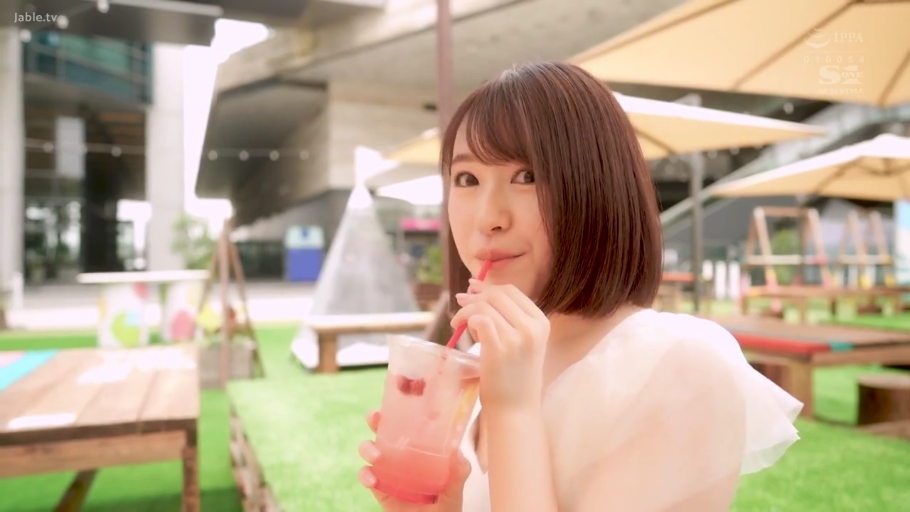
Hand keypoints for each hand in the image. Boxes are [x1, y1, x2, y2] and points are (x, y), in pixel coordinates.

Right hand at [358, 410, 470, 511]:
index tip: (396, 398)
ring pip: (369, 450)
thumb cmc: (446, 506)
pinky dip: (365, 475)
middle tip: (374, 417)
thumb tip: (457, 453)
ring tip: (377, 456)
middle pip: (383, 431)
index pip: (408, 423)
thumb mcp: (455, 488)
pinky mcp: (379, 488)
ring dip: (368, 448)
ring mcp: (388, 471)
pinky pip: (367, 476)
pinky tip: (372, 479)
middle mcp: (402, 456)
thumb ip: (458, 472)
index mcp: (420, 449)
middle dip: (375, 420)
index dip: (400, 409)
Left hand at [451, 280, 549, 412]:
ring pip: (484, 305)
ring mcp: (517, 338)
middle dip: (474, 297)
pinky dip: (466, 319)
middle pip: (497, 294)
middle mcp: (532, 327)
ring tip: (459, 324)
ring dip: (466, 310)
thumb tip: (473, 289)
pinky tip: (460, 330)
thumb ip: (504, 318)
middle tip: (460, 307)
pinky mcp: (500, 349)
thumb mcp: (520, 342)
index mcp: (541, 322)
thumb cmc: (514, 377)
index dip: (487, 287)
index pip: (511, 291)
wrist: (515, 410)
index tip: (471, 290)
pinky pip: (479, 319)